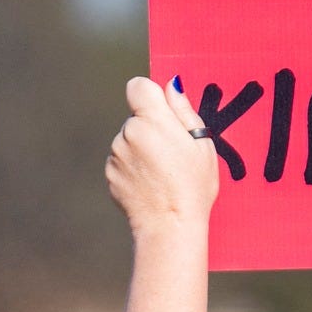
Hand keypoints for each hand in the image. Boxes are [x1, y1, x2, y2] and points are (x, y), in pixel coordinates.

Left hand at [106, 77, 218, 238]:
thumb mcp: (202, 146)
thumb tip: (170, 85)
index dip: (151, 95)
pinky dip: (133, 169)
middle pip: (136, 117)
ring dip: (141, 150)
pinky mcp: (110, 174)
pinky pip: (122, 161)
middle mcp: (128, 132)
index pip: (139, 86)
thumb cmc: (194, 186)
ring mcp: (116, 154)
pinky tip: (150, 185)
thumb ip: (184, 111)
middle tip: (172, 154)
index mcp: (152, 120)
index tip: (163, 113)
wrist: (170, 226)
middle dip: (150, 128)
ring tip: (163, 174)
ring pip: (128, 140)